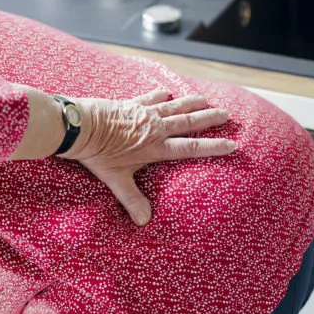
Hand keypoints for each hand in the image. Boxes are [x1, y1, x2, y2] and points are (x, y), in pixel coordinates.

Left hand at [64, 90, 233, 224]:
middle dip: (209, 119)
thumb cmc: (98, 154)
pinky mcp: (131, 103)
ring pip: (175, 107)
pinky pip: (150, 97)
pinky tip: (167, 92)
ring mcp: (144, 113)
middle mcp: (155, 128)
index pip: (191, 148)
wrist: (82, 128)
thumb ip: (132, 200)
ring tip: (206, 100)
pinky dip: (159, 95)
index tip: (232, 144)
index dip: (213, 147)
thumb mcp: (117, 180)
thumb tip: (144, 222)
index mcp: (155, 147)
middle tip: (227, 114)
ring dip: (192, 103)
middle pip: (189, 123)